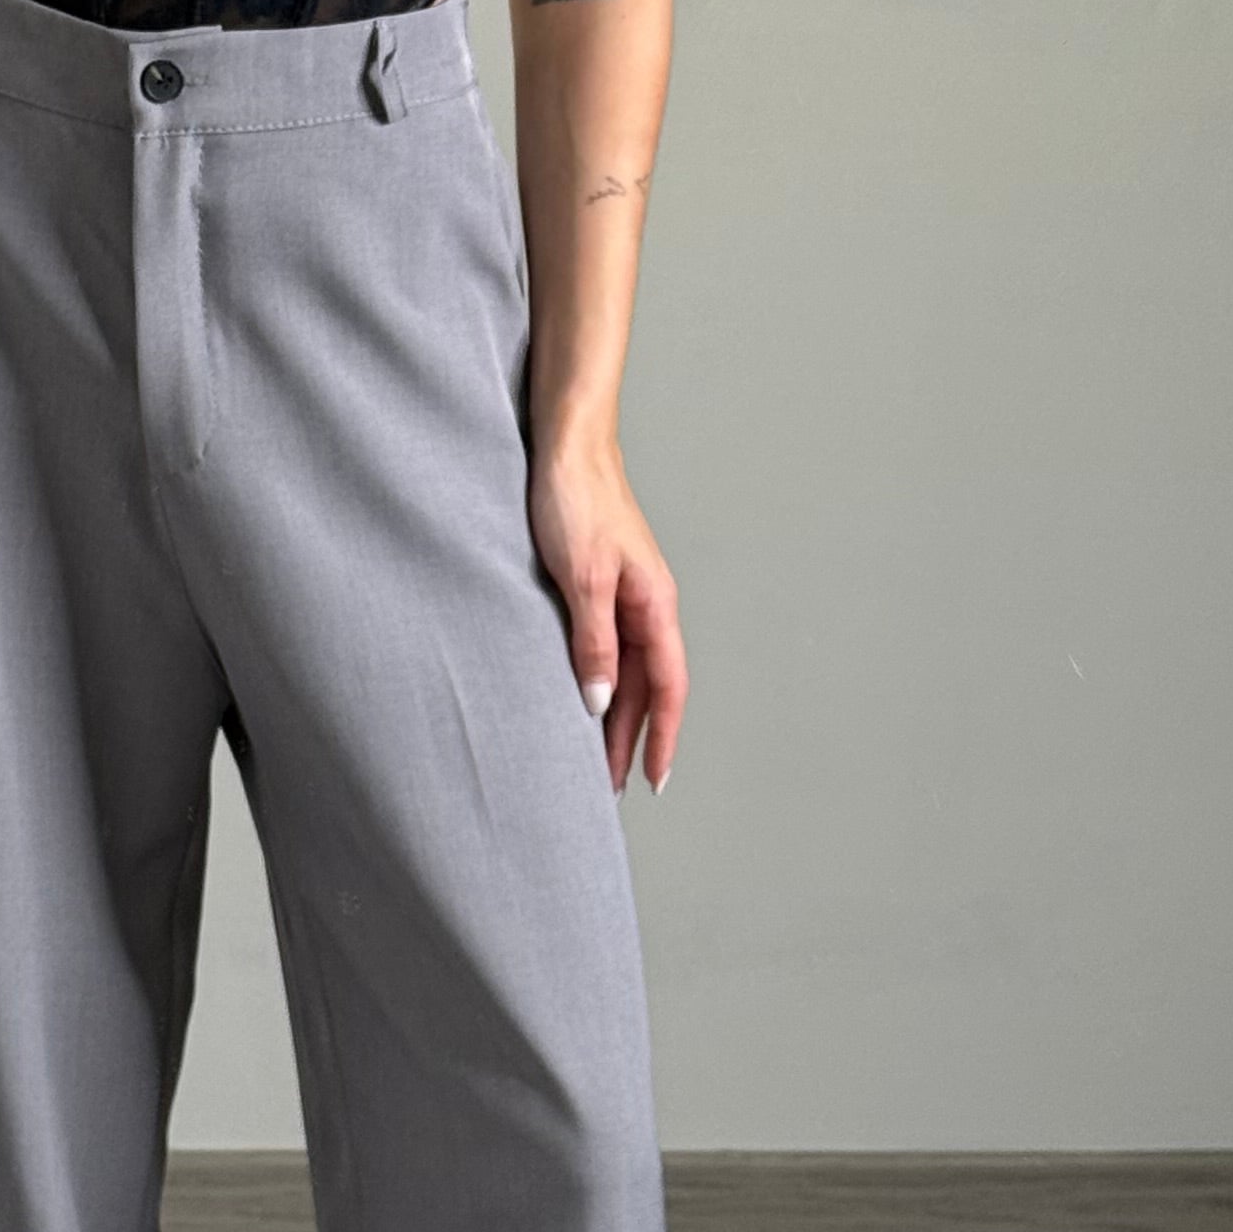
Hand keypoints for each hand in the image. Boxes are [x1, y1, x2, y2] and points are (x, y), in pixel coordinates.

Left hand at [527, 435, 686, 793]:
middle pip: (646, 687)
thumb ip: (593, 642)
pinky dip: (596, 679)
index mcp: (654, 605)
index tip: (654, 781)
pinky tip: (577, 696)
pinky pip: (604, 646)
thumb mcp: (582, 578)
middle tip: (606, 787)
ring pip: (624, 670)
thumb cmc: (576, 499)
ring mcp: (622, 595)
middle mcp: (645, 605)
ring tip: (590, 757)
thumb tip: (601, 703)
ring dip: (612, 714)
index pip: (668, 688)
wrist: (564, 444)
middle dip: (631, 739)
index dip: (663, 738)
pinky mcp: (596, 584)